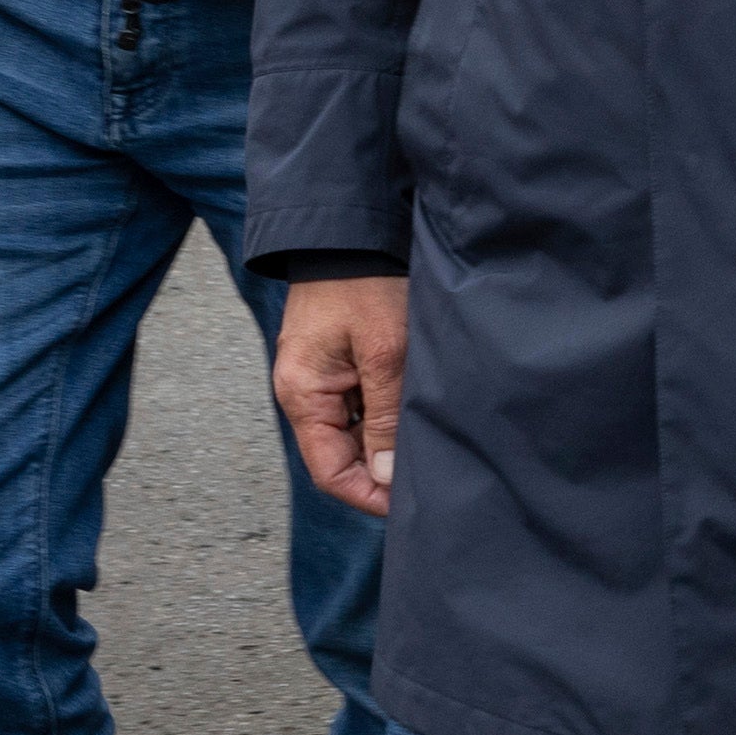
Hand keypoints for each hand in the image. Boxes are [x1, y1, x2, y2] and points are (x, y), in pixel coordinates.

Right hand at [277, 274, 410, 515]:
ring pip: (358, 431)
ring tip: (430, 438)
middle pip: (344, 455)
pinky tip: (418, 409)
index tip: (409, 503)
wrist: (351, 231)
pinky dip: (389, 413)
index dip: (369, 495)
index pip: (330, 472)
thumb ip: (384, 416)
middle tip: (432, 471)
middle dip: (384, 468)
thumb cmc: (363, 284)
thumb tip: (386, 475)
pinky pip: (364, 404)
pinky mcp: (341, 363)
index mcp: (304, 395)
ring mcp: (324, 378)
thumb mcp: (383, 351)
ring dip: (390, 439)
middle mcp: (307, 393)